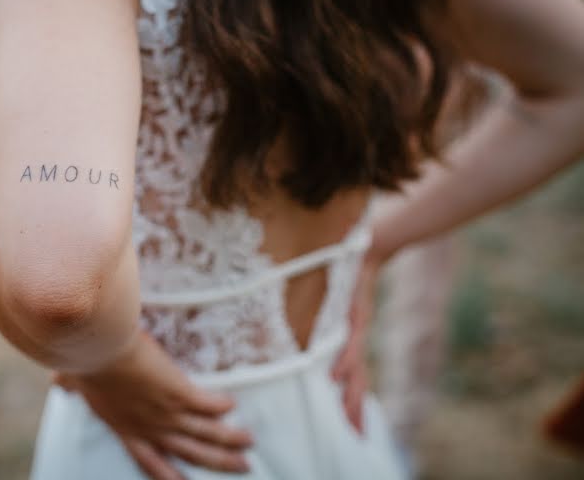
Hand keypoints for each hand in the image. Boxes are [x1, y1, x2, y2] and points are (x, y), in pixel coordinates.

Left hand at [54, 331, 253, 479]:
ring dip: (229, 440)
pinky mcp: (179, 393)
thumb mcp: (75, 379)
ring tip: (248, 442)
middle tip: (240, 467)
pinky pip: (207, 405)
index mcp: (126, 429)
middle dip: (217, 463)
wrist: (98, 350)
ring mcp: (166, 413)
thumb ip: (70, 385)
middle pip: (191, 455)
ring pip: (206, 434)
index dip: (169, 476)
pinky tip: (233, 405)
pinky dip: (221, 407)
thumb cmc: (84, 362)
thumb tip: (58, 381)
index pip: (150, 462)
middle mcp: (150, 428)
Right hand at [331, 240, 388, 433]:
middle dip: (354, 408)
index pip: (352, 375)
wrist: (368, 244)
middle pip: (357, 379)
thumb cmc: (348, 268)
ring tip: (349, 419)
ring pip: (355, 368)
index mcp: (350, 337)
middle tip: (355, 435)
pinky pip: (348, 342)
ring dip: (352, 394)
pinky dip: (343, 361)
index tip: (352, 426)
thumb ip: (320, 313)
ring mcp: (355, 327)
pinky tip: (336, 377)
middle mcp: (354, 336)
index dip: (352, 400)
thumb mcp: (333, 298)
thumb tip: (310, 324)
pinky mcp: (355, 313)